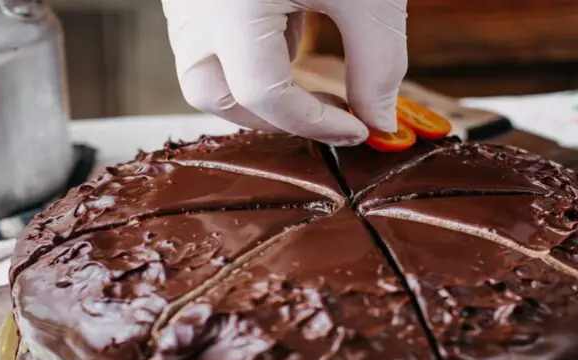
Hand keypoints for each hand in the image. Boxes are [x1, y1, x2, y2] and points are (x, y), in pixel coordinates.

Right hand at [161, 0, 408, 145]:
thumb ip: (378, 64)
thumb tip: (380, 122)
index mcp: (231, 3)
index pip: (265, 94)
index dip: (316, 124)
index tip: (359, 130)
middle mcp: (197, 4)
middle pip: (212, 94)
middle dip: (270, 117)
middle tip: (324, 115)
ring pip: (205, 72)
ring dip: (256, 92)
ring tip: (310, 82)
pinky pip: (213, 40)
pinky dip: (253, 56)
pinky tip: (295, 30)